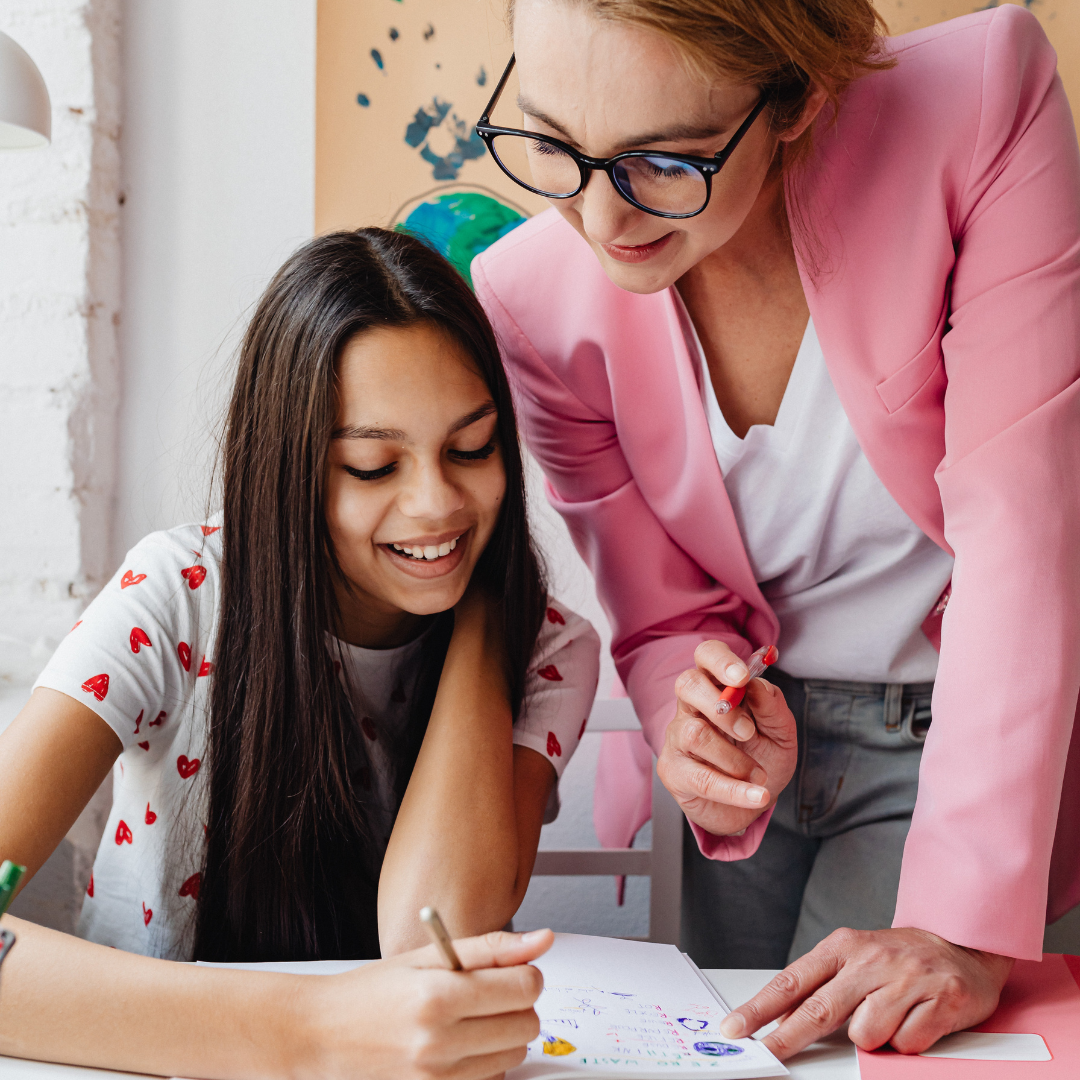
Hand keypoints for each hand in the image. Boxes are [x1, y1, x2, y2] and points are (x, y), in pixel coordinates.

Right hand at [297, 928, 552, 1079]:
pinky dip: (486, 1066)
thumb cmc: (370, 992)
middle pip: (526, 1026)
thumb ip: (491, 948)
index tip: (515, 973)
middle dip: (518, 1006)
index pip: (524, 986)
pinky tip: (461, 1048)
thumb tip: (542, 940)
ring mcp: (436, 1078)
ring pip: (513, 1057)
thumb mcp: (427, 956)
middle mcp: (440, 1042)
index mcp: (439, 995)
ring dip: (503, 1037)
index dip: (527, 975)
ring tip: (471, 1022)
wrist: (318, 1035)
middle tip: (491, 997)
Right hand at [657, 641, 796, 835]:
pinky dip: (733, 790)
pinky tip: (754, 795)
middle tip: (748, 731)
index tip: (742, 677)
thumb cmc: (762, 759)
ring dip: (734, 758)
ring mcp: (678, 737)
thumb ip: (773, 708)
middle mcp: (692, 707)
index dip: (720, 660)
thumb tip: (758, 685)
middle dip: (719, 704)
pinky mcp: (673, 770)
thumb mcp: (781, 733)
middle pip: (688, 684)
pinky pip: (700, 778)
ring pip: (695, 734)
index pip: (707, 655)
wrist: (751, 803)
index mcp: (718, 687)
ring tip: (758, 775)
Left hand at [719, 927, 1013, 1059]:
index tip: (734, 1027)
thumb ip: (823, 985)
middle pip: (818, 1011)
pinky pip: (906, 1043)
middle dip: (786, 1039)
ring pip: (865, 1034)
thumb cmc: (900, 958)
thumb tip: (781, 1018)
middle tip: (765, 1056)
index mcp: (843, 945)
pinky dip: (908, 1040)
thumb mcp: (855, 958)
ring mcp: (906, 979)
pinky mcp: (941, 1000)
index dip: (760, 1008)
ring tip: (891, 1014)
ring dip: (873, 1036)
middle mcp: (871, 959)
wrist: (965, 945)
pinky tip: (917, 1018)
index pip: (792, 981)